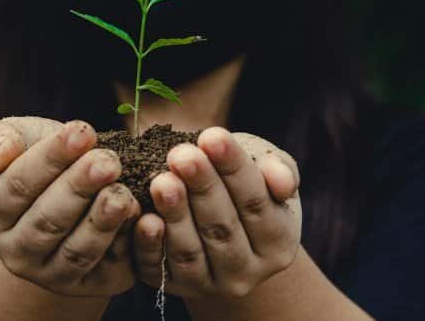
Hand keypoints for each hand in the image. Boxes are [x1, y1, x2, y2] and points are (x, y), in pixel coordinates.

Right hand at [0, 117, 140, 296]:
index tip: (82, 131)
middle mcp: (15, 252)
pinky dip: (124, 242)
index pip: (18, 185)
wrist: (65, 201)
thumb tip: (1, 154)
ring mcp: (52, 274)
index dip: (50, 158)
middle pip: (47, 220)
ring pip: (77, 250)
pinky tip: (138, 215)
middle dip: (79, 188)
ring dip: (101, 221)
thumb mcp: (15, 141)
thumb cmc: (36, 160)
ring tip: (121, 192)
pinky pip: (108, 267)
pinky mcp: (91, 285)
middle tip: (108, 161)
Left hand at [132, 127, 300, 298]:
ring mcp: (209, 285)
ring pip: (191, 252)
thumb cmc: (244, 186)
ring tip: (162, 181)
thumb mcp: (266, 170)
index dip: (234, 169)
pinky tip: (144, 218)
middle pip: (223, 228)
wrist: (218, 227)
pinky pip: (159, 270)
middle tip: (181, 155)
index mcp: (278, 243)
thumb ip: (279, 170)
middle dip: (201, 187)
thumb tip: (281, 180)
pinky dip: (149, 245)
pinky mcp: (173, 288)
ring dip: (175, 215)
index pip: (256, 204)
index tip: (212, 135)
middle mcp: (247, 272)